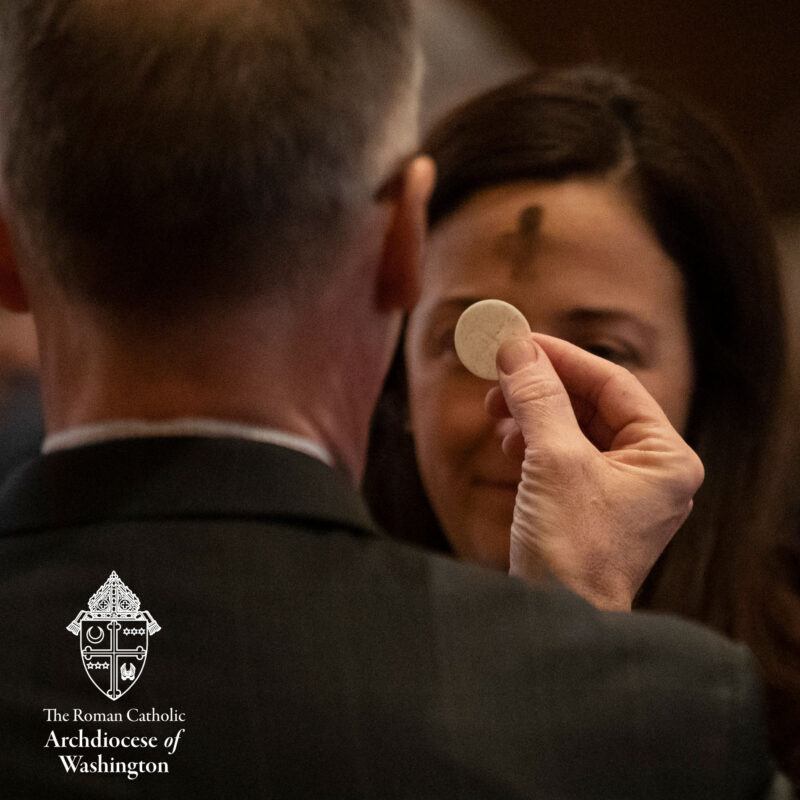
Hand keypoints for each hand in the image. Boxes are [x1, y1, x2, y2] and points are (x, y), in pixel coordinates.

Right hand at [486, 333, 703, 610]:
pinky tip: (508, 443)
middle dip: (542, 388)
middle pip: (591, 405)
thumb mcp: (553, 461)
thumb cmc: (571, 550)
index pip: (613, 385)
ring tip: (497, 413)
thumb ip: (538, 397)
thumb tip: (517, 348)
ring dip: (532, 414)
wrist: (556, 623)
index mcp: (664, 458)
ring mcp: (619, 490)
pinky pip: (562, 456)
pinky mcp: (589, 505)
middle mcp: (649, 471)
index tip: (520, 342)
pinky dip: (533, 443)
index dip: (563, 358)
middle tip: (499, 376)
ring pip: (572, 429)